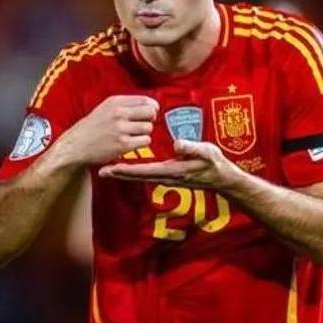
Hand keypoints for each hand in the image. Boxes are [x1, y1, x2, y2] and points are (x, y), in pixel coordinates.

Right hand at [54, 95, 157, 165]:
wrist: (76, 146)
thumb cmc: (92, 128)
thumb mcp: (105, 108)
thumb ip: (125, 105)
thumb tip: (152, 105)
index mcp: (115, 102)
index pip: (145, 100)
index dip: (151, 108)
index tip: (148, 114)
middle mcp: (118, 113)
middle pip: (150, 113)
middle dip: (149, 119)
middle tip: (141, 125)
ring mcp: (120, 129)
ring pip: (149, 127)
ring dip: (144, 133)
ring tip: (132, 135)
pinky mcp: (123, 144)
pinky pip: (145, 141)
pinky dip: (141, 143)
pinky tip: (131, 144)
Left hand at [98, 139, 241, 189]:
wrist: (222, 178)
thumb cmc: (214, 163)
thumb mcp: (206, 152)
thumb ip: (192, 148)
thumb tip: (176, 144)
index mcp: (172, 171)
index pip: (144, 170)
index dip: (127, 169)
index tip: (111, 168)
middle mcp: (165, 177)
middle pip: (137, 176)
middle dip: (119, 174)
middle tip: (100, 170)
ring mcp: (166, 177)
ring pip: (140, 176)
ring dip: (124, 173)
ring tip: (108, 169)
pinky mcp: (167, 175)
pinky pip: (146, 173)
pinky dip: (134, 171)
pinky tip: (126, 167)